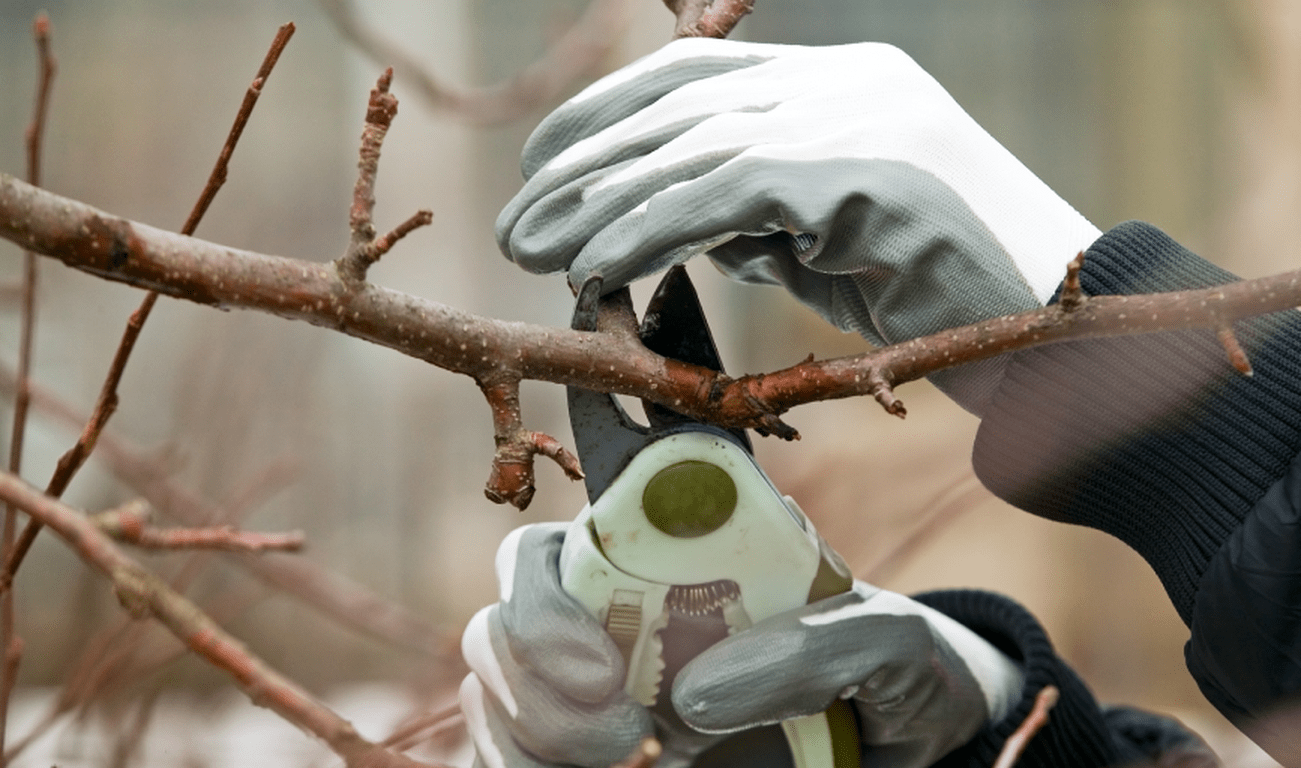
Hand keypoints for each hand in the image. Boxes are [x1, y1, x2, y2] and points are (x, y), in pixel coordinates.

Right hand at [460, 524, 1024, 767]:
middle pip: (501, 628)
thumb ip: (819, 645)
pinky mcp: (587, 756)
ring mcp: (592, 700)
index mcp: (661, 565)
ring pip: (491, 699)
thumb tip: (699, 692)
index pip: (550, 548)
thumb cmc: (894, 674)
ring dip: (534, 735)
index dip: (538, 592)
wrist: (905, 746)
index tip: (601, 666)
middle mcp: (608, 625)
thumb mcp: (888, 640)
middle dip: (536, 681)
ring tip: (635, 761)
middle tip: (622, 732)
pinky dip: (524, 764)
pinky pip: (507, 758)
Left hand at [496, 39, 1099, 411]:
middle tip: (517, 222)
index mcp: (839, 82)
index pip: (695, 74)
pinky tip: (592, 268)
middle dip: (584, 163)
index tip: (542, 164)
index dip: (607, 114)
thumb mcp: (835, 244)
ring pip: (692, 146)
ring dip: (597, 202)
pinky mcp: (863, 170)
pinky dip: (646, 231)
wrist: (1065, 331)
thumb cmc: (949, 296)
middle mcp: (845, 82)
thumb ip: (762, 219)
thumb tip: (679, 227)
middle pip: (679, 103)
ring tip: (531, 250)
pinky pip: (723, 194)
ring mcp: (858, 117)